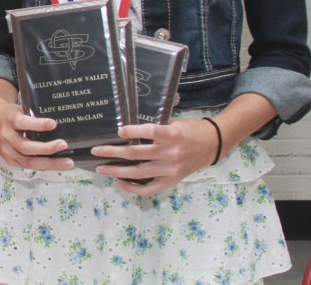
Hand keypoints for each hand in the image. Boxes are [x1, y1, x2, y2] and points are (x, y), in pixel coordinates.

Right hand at [0, 97, 72, 171]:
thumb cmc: (9, 113)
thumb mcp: (17, 109)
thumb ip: (31, 116)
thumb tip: (58, 123)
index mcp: (8, 119)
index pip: (22, 123)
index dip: (37, 125)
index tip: (53, 124)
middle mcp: (6, 136)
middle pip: (26, 147)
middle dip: (46, 148)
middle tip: (63, 144)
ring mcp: (6, 151)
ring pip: (28, 161)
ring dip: (49, 163)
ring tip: (67, 162)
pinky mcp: (9, 160)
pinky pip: (27, 166)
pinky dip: (43, 166)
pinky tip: (57, 166)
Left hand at [91, 118, 219, 196]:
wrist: (214, 144)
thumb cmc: (191, 129)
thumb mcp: (174, 122)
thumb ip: (156, 125)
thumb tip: (129, 127)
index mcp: (173, 135)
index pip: (150, 132)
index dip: (133, 131)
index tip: (118, 131)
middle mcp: (171, 153)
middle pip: (137, 154)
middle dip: (113, 152)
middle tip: (96, 150)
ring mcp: (171, 169)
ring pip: (139, 173)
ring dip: (117, 171)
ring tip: (101, 168)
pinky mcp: (172, 181)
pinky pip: (150, 189)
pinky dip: (133, 188)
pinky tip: (120, 182)